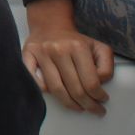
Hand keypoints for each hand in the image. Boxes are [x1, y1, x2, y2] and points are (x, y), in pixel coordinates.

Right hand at [22, 0, 113, 115]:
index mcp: (78, 47)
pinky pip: (35, 81)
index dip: (99, 96)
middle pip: (75, 89)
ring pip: (56, 89)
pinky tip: (55, 96)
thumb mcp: (98, 47)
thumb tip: (100, 84)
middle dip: (88, 105)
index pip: (91, 82)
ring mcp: (42, 53)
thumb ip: (106, 66)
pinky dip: (44, 92)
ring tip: (79, 107)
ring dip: (70, 104)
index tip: (102, 100)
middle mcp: (59, 49)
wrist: (50, 25)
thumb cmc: (75, 41)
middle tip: (94, 110)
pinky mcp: (27, 55)